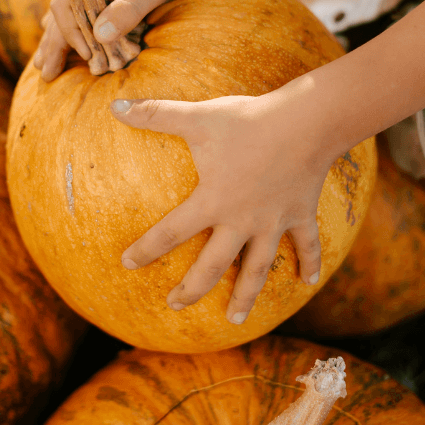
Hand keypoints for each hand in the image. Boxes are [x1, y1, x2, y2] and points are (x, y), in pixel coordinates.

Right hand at [35, 0, 208, 80]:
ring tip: (44, 64)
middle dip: (53, 43)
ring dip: (60, 38)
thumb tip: (100, 37)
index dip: (72, 34)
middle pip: (63, 11)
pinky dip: (78, 29)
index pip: (68, 4)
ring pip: (71, 11)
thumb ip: (130, 8)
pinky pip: (86, 9)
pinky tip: (73, 43)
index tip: (86, 57)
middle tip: (45, 73)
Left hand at [111, 83, 334, 322]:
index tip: (128, 264)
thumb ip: (155, 114)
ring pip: (257, 269)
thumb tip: (114, 106)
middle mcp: (241, 221)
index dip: (146, 250)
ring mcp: (273, 221)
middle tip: (176, 305)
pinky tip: (308, 282)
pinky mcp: (301, 213)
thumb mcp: (198, 116)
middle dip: (192, 289)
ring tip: (235, 318)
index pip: (170, 233)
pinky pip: (307, 244)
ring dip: (246, 295)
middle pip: (213, 266)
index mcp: (213, 202)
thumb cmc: (248, 120)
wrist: (306, 121)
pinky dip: (310, 263)